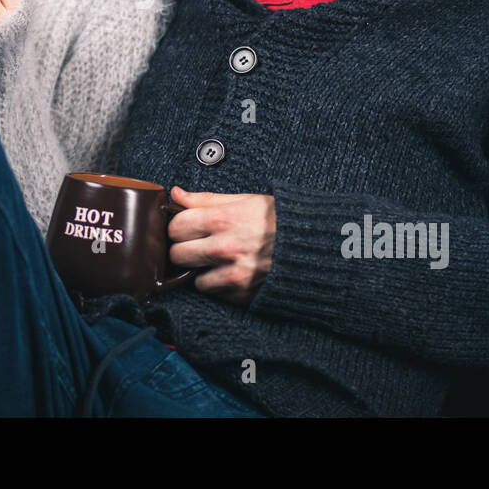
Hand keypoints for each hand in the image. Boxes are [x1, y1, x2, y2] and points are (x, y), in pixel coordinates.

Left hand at [167, 185, 275, 306]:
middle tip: (197, 245)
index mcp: (223, 220)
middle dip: (184, 250)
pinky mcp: (242, 293)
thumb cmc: (277, 219)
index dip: (179, 227)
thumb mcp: (244, 200)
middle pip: (177, 255)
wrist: (313, 245)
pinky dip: (219, 285)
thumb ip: (206, 199)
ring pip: (193, 279)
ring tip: (218, 261)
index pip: (176, 227)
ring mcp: (234, 273)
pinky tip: (232, 271)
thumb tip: (176, 194)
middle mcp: (225, 248)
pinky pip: (215, 293)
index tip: (186, 228)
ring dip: (201, 272)